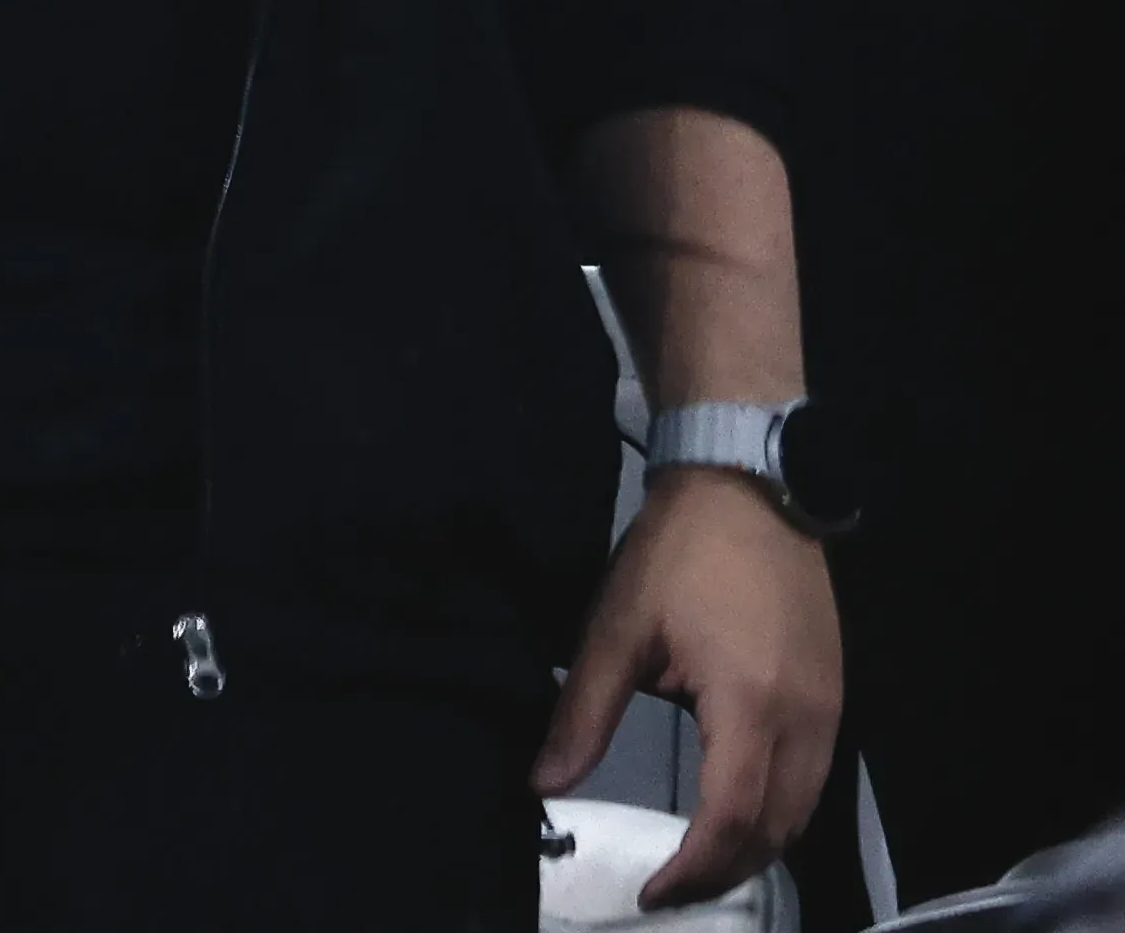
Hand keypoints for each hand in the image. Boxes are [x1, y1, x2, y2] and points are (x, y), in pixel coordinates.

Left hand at [545, 466, 837, 902]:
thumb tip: (545, 784)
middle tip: (671, 890)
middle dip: (724, 872)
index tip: (651, 892)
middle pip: (775, 830)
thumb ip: (583, 715)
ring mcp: (831, 713)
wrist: (749, 490)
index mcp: (749, 709)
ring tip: (700, 865)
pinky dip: (781, 814)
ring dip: (757, 849)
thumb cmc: (678, 557)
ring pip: (804, 812)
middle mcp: (805, 724)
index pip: (730, 820)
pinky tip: (742, 818)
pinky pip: (816, 781)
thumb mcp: (615, 632)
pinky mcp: (836, 698)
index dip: (693, 868)